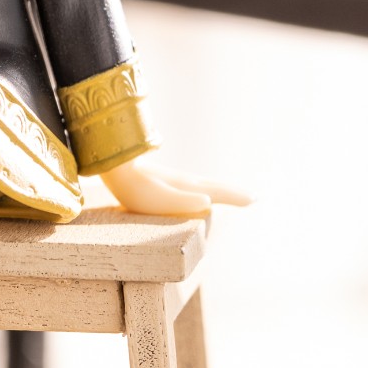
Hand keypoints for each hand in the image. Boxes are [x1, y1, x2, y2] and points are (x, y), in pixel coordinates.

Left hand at [100, 153, 251, 217]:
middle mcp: (183, 182)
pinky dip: (198, 190)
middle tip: (251, 198)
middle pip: (213, 187)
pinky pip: (187, 187)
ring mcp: (171, 180)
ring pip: (200, 186)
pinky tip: (190, 193)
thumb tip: (208, 203)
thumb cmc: (135, 186)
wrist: (114, 164)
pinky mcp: (158, 181)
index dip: (235, 197)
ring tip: (226, 196)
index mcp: (188, 188)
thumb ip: (183, 202)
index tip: (254, 199)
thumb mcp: (159, 199)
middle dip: (231, 194)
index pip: (217, 193)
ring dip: (217, 191)